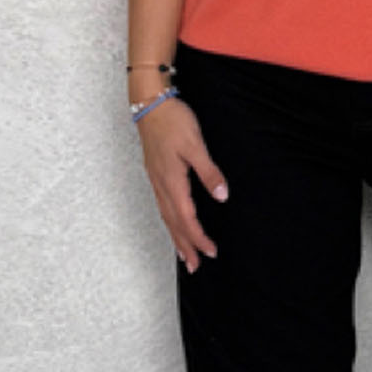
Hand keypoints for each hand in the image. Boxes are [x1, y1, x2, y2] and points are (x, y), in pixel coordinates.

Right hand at [136, 96, 228, 273]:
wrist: (150, 104)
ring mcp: (156, 180)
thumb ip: (209, 172)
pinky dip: (169, 221)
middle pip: (173, 224)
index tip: (211, 252)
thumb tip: (221, 196)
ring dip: (176, 237)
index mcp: (172, 182)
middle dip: (185, 246)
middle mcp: (161, 185)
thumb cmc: (173, 122)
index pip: (186, 218)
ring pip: (166, 217)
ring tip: (184, 255)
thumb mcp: (195, 145)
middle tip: (195, 267)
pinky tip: (173, 223)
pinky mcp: (155, 174)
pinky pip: (162, 206)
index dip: (198, 237)